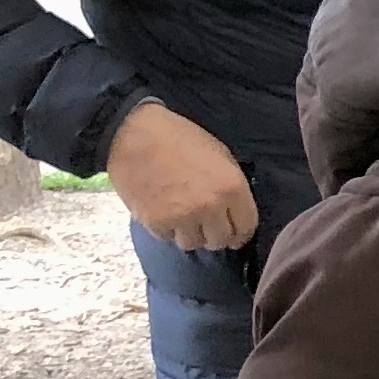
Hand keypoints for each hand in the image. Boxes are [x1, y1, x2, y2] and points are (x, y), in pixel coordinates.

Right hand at [107, 101, 259, 250]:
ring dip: (190, 234)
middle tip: (206, 224)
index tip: (234, 232)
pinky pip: (168, 238)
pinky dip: (167, 229)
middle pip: (221, 240)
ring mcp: (183, 218)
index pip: (246, 227)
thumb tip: (235, 210)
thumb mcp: (218, 154)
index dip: (241, 231)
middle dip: (215, 234)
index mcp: (232, 188)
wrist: (131, 134)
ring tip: (182, 217)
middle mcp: (210, 207)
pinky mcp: (156, 223)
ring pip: (193, 243)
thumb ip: (230, 186)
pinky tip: (163, 211)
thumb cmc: (177, 137)